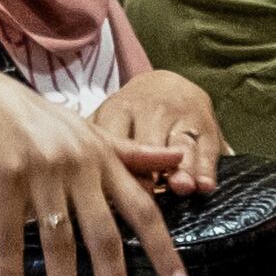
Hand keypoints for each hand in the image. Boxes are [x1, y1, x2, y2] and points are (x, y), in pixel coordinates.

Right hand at [0, 66, 189, 275]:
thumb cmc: (35, 122)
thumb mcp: (87, 133)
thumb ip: (131, 154)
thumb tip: (177, 163)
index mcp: (103, 159)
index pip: (142, 210)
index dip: (162, 250)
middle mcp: (78, 166)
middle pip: (103, 237)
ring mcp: (40, 174)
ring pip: (58, 245)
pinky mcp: (3, 180)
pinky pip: (9, 237)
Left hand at [87, 70, 221, 191]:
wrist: (166, 84)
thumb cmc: (128, 115)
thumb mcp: (106, 120)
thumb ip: (92, 143)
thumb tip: (67, 178)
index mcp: (119, 109)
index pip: (115, 139)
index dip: (116, 163)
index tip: (114, 187)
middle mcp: (151, 110)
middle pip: (150, 142)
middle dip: (151, 167)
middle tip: (149, 191)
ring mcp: (180, 116)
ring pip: (181, 145)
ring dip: (183, 168)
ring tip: (183, 188)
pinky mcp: (205, 124)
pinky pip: (207, 148)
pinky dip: (207, 168)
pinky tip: (206, 186)